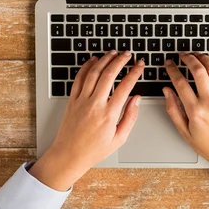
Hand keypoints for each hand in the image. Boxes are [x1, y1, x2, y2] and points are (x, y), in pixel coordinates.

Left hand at [29, 51, 144, 190]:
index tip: (140, 65)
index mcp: (109, 114)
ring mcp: (82, 100)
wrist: (69, 155)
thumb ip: (130, 117)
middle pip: (109, 74)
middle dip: (120, 61)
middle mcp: (95, 104)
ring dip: (104, 60)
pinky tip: (93, 61)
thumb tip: (136, 99)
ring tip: (113, 53)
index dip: (135, 72)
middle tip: (127, 55)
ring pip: (94, 73)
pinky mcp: (72, 100)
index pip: (125, 86)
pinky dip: (86, 67)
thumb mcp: (119, 138)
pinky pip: (79, 79)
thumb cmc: (94, 150)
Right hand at [163, 53, 208, 198]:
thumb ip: (173, 109)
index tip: (169, 64)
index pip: (180, 83)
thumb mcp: (184, 131)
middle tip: (182, 55)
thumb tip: (166, 91)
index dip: (172, 70)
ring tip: (196, 55)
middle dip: (188, 59)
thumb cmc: (208, 144)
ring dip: (204, 58)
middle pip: (198, 71)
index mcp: (195, 111)